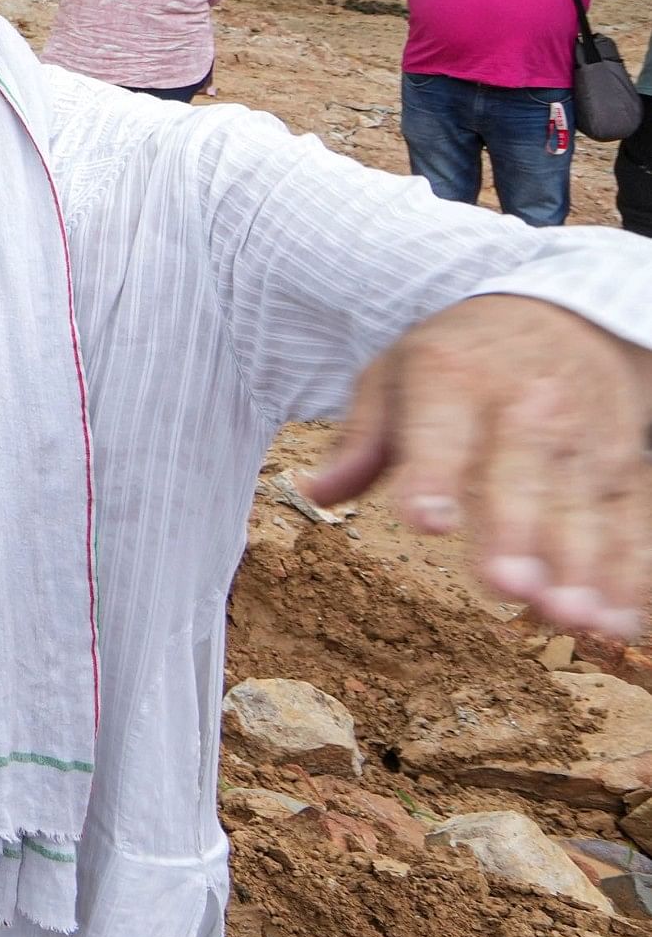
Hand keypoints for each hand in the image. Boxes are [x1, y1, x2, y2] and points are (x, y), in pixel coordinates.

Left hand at [304, 293, 651, 638]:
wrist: (561, 315)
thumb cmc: (460, 359)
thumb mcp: (395, 375)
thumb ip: (360, 440)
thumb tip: (315, 492)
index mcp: (452, 377)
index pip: (440, 429)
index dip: (434, 475)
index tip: (426, 522)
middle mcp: (526, 404)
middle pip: (524, 473)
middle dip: (517, 532)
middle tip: (507, 587)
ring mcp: (584, 436)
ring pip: (585, 505)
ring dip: (583, 567)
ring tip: (570, 618)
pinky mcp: (625, 464)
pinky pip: (632, 521)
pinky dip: (629, 572)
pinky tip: (617, 621)